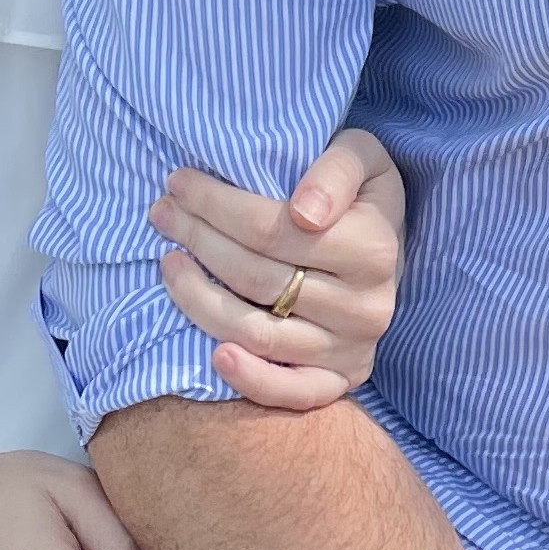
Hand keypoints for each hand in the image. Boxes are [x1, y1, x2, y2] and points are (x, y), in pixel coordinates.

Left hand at [152, 132, 404, 412]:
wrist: (386, 249)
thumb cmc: (359, 196)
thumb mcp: (361, 157)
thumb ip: (335, 170)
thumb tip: (304, 213)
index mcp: (374, 248)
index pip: (271, 230)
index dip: (215, 206)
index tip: (178, 184)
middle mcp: (367, 306)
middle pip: (255, 277)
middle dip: (198, 239)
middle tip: (162, 214)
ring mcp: (353, 349)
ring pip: (257, 331)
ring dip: (198, 299)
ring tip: (168, 263)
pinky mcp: (340, 380)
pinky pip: (293, 393)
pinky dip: (251, 379)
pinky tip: (214, 356)